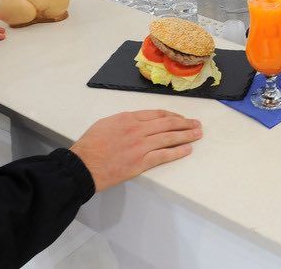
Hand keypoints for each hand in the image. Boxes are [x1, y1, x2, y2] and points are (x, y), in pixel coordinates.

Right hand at [70, 110, 201, 192]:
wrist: (82, 166)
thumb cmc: (90, 145)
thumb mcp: (106, 123)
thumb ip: (125, 121)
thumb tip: (139, 121)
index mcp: (128, 118)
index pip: (157, 114)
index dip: (172, 115)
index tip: (181, 117)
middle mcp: (137, 129)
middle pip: (167, 123)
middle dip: (185, 123)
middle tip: (197, 124)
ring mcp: (140, 146)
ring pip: (169, 137)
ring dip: (186, 135)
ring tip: (197, 134)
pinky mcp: (140, 162)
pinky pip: (164, 155)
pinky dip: (177, 151)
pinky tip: (187, 149)